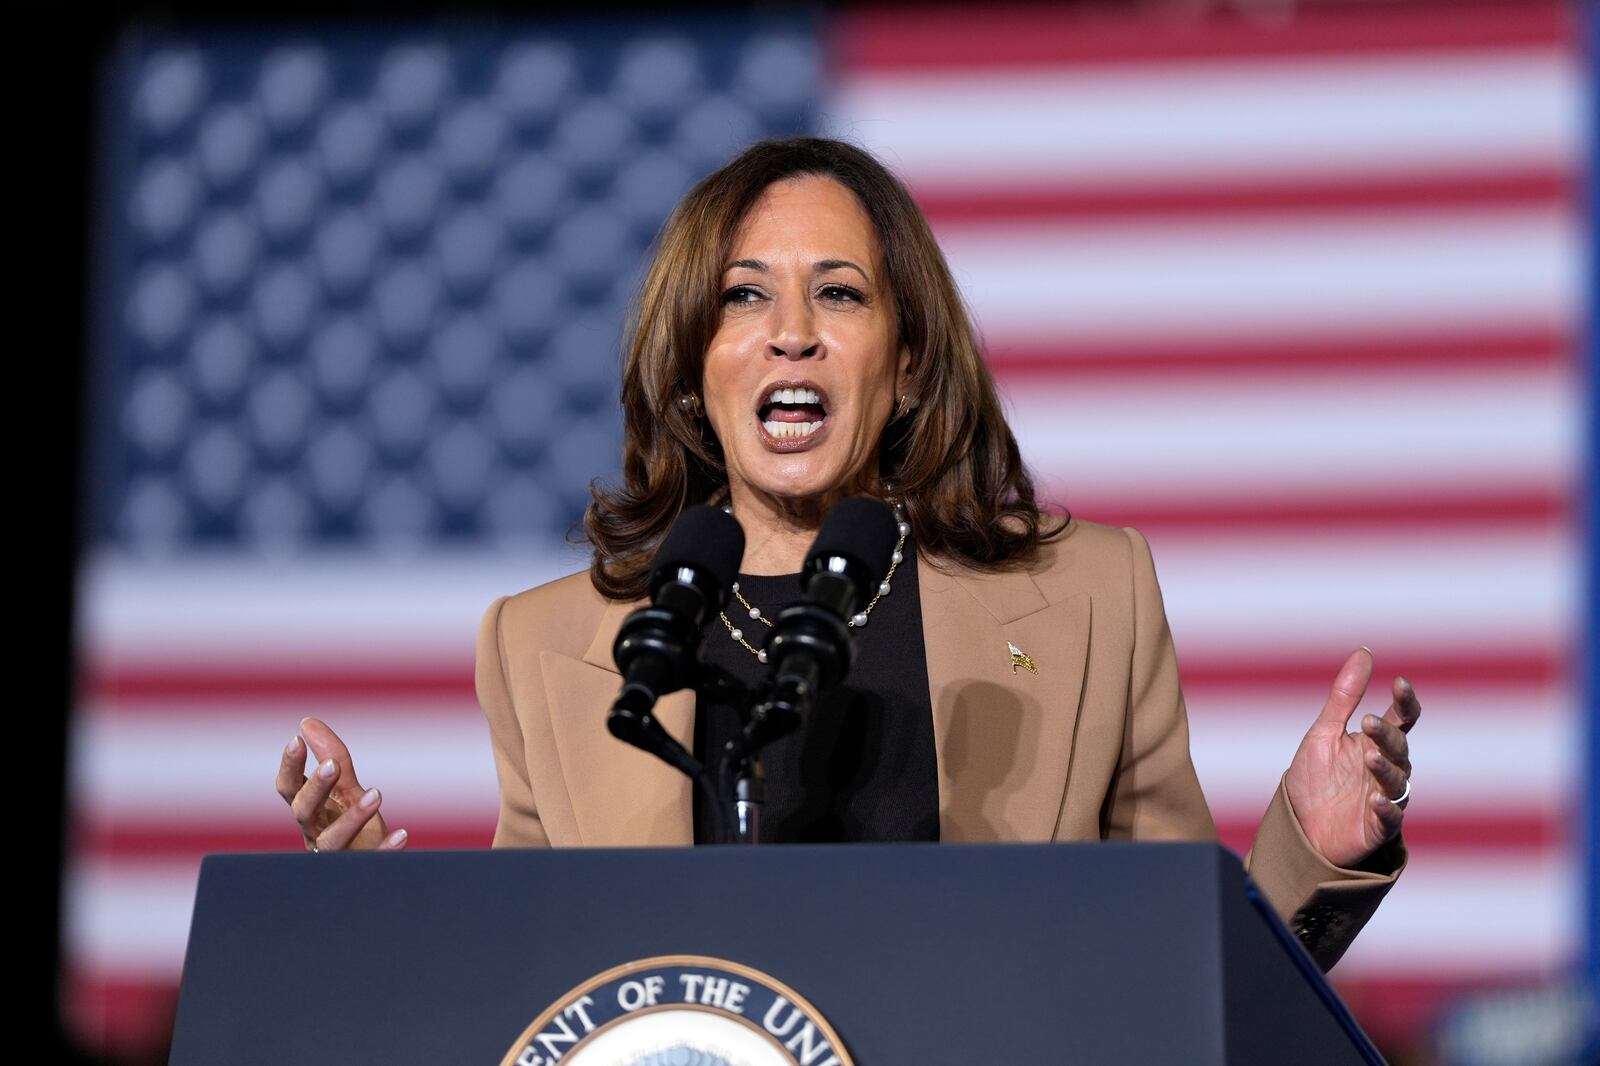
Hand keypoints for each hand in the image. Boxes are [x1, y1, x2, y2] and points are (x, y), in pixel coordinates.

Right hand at [276, 716, 407, 851]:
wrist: (371, 863)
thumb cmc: (351, 823)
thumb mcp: (345, 788)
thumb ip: (332, 756)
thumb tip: (307, 722)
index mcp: (310, 810)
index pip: (289, 788)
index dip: (290, 767)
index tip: (296, 740)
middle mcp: (316, 832)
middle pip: (304, 812)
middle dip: (315, 788)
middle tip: (332, 765)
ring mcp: (336, 854)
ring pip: (333, 840)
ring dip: (353, 817)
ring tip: (376, 793)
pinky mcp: (361, 867)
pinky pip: (371, 861)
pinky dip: (385, 850)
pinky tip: (402, 834)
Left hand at [1284, 647, 1418, 868]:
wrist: (1299, 825)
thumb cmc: (1315, 778)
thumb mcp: (1324, 732)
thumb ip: (1345, 695)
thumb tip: (1365, 652)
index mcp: (1376, 743)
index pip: (1401, 718)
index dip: (1405, 701)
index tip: (1399, 683)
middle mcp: (1387, 768)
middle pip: (1398, 746)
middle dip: (1386, 735)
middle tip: (1367, 723)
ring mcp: (1385, 797)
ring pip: (1397, 780)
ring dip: (1385, 769)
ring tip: (1369, 758)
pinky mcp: (1378, 827)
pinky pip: (1389, 818)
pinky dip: (1384, 809)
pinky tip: (1374, 801)